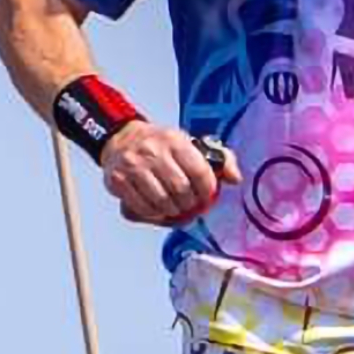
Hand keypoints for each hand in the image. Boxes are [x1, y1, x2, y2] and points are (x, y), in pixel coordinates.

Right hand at [101, 122, 241, 225]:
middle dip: (190, 205)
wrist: (121, 138)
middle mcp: (153, 151)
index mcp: (175, 140)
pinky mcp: (118, 180)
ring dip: (172, 212)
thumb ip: (220, 159)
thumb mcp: (191, 144)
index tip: (207, 198)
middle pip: (181, 191)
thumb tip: (235, 178)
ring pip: (162, 202)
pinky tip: (157, 209)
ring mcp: (133, 166)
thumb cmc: (161, 146)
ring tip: (175, 209)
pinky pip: (141, 208)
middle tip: (190, 207)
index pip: (199, 172)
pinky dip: (153, 214)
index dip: (207, 191)